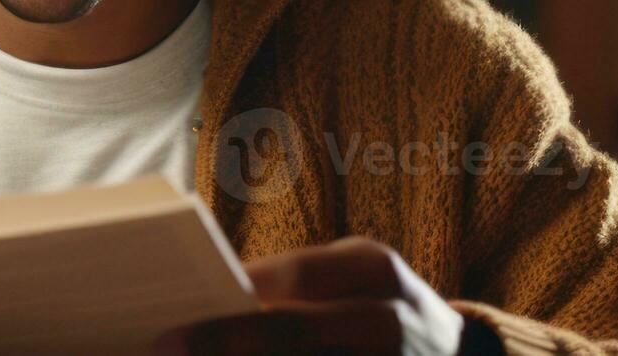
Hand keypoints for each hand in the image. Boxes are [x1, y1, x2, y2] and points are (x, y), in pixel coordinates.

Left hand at [154, 238, 465, 355]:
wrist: (450, 354)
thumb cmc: (374, 308)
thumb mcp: (351, 279)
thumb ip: (295, 285)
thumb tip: (208, 298)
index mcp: (375, 269)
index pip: (298, 274)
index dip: (237, 292)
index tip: (180, 304)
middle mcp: (388, 319)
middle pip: (298, 330)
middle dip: (228, 341)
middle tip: (167, 346)